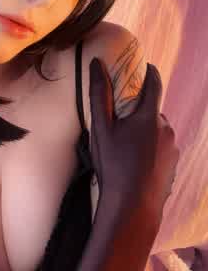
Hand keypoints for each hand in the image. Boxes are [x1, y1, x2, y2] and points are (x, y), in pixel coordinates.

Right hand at [89, 58, 179, 222]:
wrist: (133, 206)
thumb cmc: (114, 165)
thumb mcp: (101, 129)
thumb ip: (100, 94)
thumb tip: (96, 64)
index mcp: (149, 116)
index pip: (154, 84)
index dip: (149, 72)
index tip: (145, 66)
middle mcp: (166, 129)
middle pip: (153, 110)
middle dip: (139, 110)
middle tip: (120, 121)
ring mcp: (173, 148)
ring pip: (157, 130)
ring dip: (144, 131)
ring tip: (125, 147)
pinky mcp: (174, 165)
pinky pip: (162, 148)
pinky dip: (150, 149)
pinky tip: (135, 163)